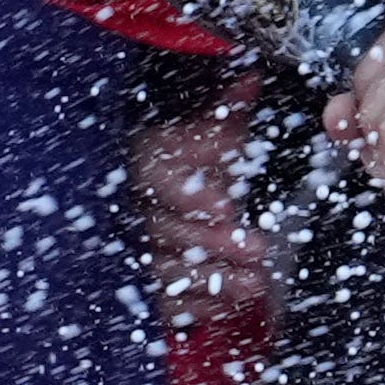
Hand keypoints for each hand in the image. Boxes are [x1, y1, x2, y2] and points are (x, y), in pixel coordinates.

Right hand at [133, 97, 273, 322]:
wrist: (133, 206)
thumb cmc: (173, 165)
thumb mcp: (195, 132)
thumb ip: (221, 113)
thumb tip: (251, 78)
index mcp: (138, 160)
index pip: (154, 174)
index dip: (189, 193)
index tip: (225, 206)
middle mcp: (127, 206)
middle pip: (163, 227)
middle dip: (212, 241)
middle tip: (256, 250)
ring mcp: (129, 249)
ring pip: (163, 268)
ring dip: (211, 279)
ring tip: (256, 284)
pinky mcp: (138, 286)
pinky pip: (161, 303)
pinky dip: (197, 306)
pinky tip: (231, 305)